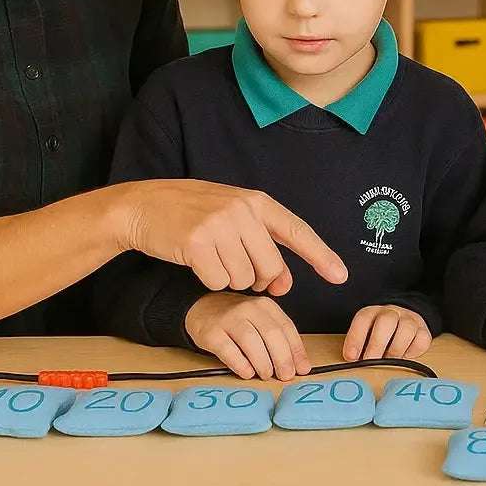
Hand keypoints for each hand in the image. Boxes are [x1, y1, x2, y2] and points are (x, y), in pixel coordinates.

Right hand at [118, 180, 346, 294]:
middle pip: (270, 268)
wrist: (144, 206)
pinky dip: (209, 281)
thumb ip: (262, 245)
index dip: (321, 256)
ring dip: (229, 279)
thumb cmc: (192, 214)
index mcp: (256, 201)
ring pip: (244, 279)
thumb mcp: (232, 219)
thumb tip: (283, 284)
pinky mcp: (197, 243)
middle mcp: (243, 210)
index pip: (297, 231)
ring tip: (211, 256)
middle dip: (256, 280)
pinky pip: (218, 282)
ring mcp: (220, 225)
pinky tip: (196, 261)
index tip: (341, 276)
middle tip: (234, 266)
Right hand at [184, 293, 311, 380]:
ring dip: (263, 363)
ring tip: (267, 375)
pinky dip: (241, 365)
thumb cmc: (238, 319)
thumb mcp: (261, 320)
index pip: (287, 327)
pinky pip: (228, 351)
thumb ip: (280, 338)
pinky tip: (248, 373)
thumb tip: (301, 366)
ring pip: (251, 342)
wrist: (202, 308)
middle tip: (285, 376)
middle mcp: (248, 308)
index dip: (296, 350)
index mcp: (265, 305)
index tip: (302, 369)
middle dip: (282, 358)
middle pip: (272, 334)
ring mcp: (228, 319)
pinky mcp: (211, 333)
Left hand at [342, 305, 431, 360]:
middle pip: (386, 321)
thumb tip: (354, 363)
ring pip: (407, 328)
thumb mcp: (365, 335)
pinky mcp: (423, 330)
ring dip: (396, 349)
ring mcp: (409, 320)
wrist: (403, 320)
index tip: (351, 357)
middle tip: (370, 362)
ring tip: (389, 364)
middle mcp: (391, 313)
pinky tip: (406, 357)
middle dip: (377, 344)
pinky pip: (422, 339)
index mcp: (373, 312)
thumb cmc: (379, 333)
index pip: (363, 319)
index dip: (355, 337)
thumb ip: (359, 346)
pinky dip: (414, 351)